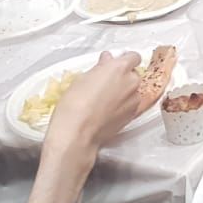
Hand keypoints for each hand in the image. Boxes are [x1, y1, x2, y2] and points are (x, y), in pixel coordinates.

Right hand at [25, 52, 143, 202]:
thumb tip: (107, 61)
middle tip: (102, 83)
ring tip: (102, 100)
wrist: (72, 145)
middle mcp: (131, 85)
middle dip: (122, 77)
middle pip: (134, 73)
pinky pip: (129, 107)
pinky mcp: (129, 121)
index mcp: (118, 71)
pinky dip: (121, 107)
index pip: (130, 57)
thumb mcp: (77, 85)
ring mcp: (133, 104)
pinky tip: (105, 113)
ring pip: (133, 91)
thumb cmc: (69, 111)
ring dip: (123, 92)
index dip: (120, 61)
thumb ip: (97, 72)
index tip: (110, 66)